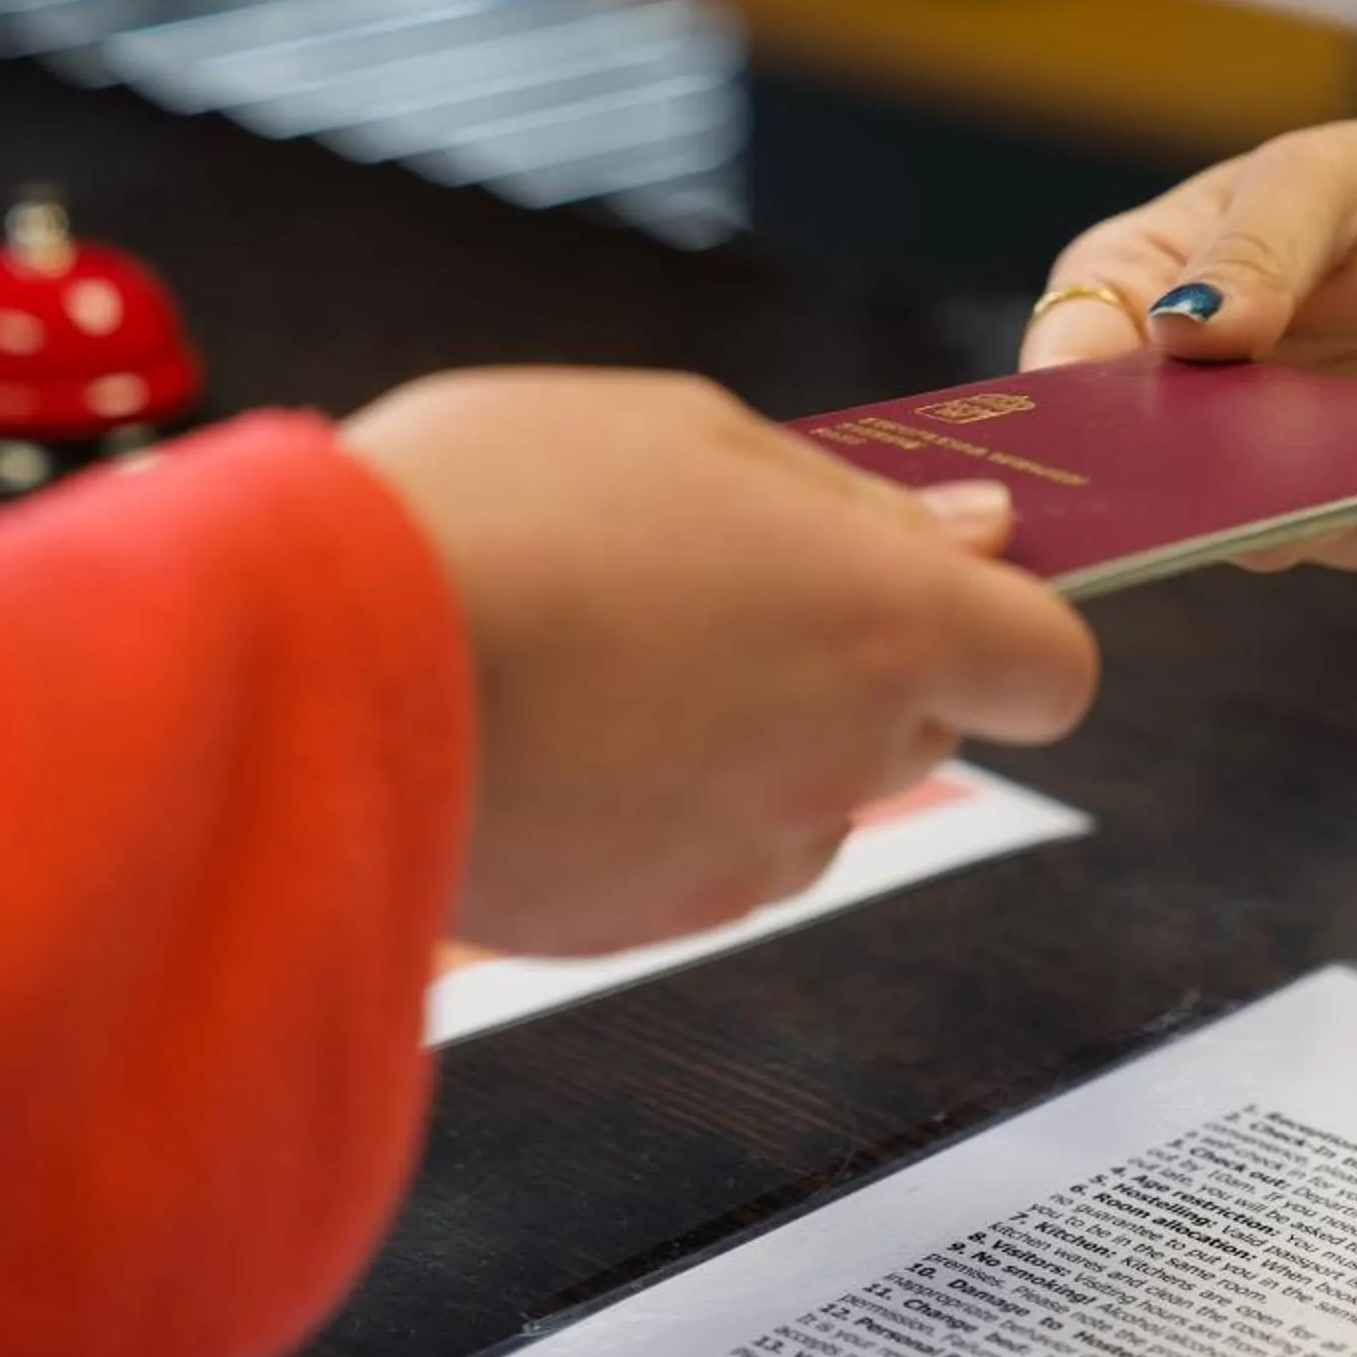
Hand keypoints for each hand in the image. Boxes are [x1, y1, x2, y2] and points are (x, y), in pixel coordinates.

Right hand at [343, 370, 1097, 956]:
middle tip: (717, 582)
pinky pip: (704, 853)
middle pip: (924, 724)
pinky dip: (662, 801)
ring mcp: (747, 858)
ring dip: (756, 734)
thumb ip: (851, 497)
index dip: (1009, 623)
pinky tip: (560, 727)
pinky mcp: (647, 925)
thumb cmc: (493, 509)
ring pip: (812, 794)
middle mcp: (844, 761)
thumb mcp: (682, 431)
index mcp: (886, 623)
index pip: (1052, 668)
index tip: (938, 579)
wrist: (303, 671)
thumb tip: (976, 534)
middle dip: (862, 661)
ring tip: (609, 649)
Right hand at [1022, 118, 1356, 569]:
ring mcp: (1259, 469)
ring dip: (1326, 484)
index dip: (1070, 416)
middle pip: (1149, 479)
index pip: (1066, 373)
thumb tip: (1186, 329)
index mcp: (1131, 298)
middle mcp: (1182, 403)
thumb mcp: (1317, 181)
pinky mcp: (1348, 512)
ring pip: (1255, 529)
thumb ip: (1254, 251)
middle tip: (1261, 450)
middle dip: (1203, 479)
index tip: (1108, 431)